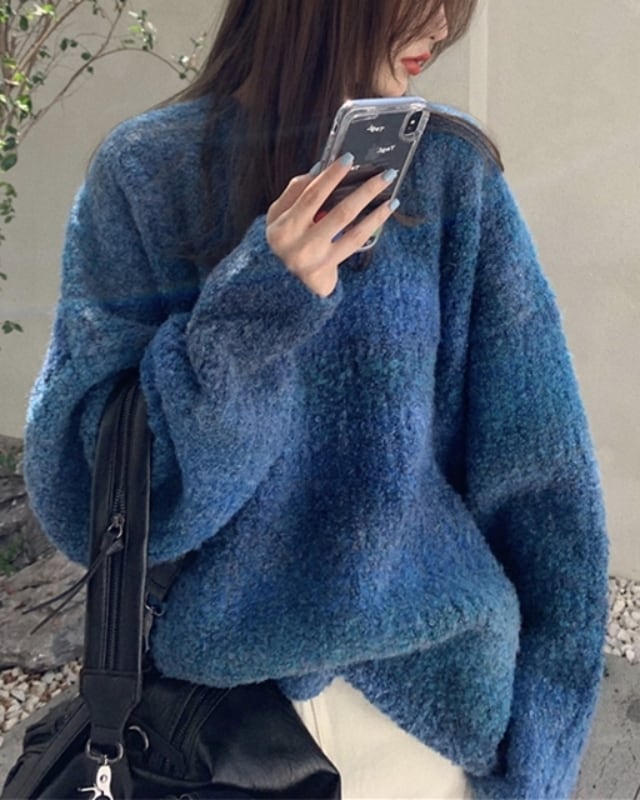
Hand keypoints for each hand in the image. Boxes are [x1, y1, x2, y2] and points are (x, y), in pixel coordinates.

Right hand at [266, 154, 398, 296]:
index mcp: (282, 226)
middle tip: (385, 174)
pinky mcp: (329, 266)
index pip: (311, 195)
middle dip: (363, 190)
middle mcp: (298, 244)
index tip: (350, 159)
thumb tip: (322, 168)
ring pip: (350, 228)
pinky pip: (355, 241)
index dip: (331, 176)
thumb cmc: (285, 236)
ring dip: (374, 208)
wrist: (285, 278)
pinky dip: (372, 224)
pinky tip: (385, 210)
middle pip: (337, 211)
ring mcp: (315, 258)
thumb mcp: (279, 214)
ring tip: (391, 194)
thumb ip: (295, 191)